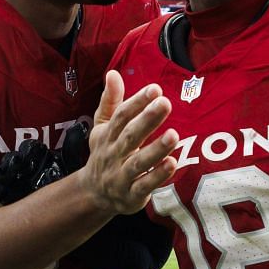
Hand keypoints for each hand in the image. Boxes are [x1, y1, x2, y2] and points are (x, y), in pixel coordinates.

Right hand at [81, 70, 178, 214]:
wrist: (94, 193)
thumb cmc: (105, 153)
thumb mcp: (103, 127)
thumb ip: (110, 102)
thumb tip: (112, 73)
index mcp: (107, 136)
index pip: (121, 117)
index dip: (136, 102)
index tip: (155, 89)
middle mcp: (113, 155)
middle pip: (129, 136)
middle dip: (147, 120)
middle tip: (165, 103)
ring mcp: (121, 176)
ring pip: (139, 163)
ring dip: (156, 149)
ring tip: (174, 134)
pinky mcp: (131, 195)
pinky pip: (144, 185)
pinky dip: (157, 176)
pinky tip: (172, 163)